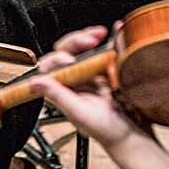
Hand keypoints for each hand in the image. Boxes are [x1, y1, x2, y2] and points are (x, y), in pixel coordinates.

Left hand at [29, 26, 140, 146]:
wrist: (134, 136)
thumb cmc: (108, 131)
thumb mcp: (81, 114)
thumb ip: (59, 97)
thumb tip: (35, 82)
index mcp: (64, 90)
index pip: (52, 65)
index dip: (59, 58)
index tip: (72, 60)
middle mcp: (76, 80)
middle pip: (68, 51)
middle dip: (78, 40)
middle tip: (91, 39)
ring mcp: (92, 75)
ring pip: (85, 48)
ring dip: (92, 37)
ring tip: (102, 33)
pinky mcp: (109, 72)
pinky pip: (107, 51)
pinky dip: (111, 40)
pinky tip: (117, 32)